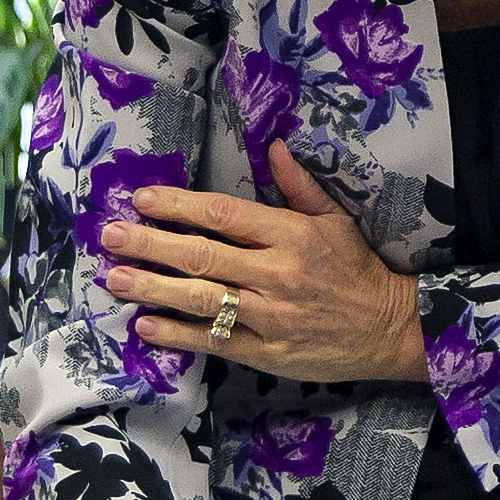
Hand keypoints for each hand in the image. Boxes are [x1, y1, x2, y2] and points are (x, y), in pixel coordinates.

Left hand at [108, 147, 424, 384]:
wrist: (389, 328)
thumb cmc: (356, 269)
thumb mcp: (335, 220)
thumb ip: (298, 186)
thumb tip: (274, 146)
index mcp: (291, 236)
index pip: (224, 215)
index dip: (179, 206)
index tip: (142, 199)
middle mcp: (277, 275)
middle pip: (202, 256)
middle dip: (150, 245)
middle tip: (110, 236)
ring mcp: (270, 317)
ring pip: (201, 300)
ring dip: (153, 289)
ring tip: (114, 279)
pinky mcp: (267, 353)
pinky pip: (215, 341)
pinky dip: (178, 334)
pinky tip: (146, 325)